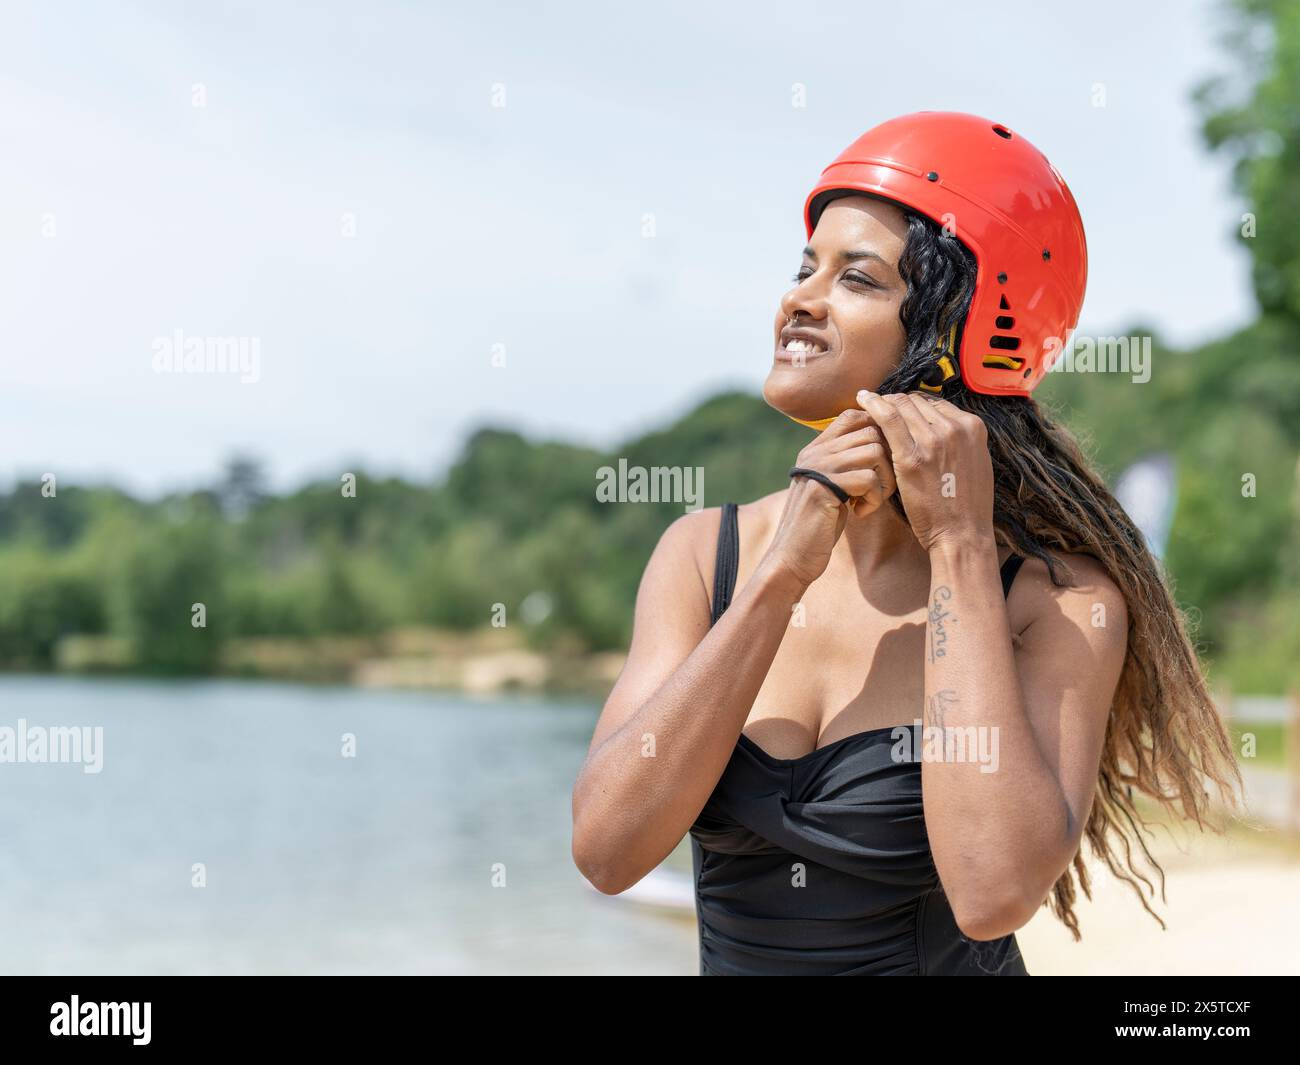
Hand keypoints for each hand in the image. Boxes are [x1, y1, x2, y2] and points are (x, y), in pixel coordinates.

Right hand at [762, 409, 897, 586]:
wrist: (792, 556)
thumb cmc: (819, 524)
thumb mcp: (832, 487)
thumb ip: (846, 463)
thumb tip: (879, 444)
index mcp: (816, 448)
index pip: (852, 416)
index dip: (876, 432)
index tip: (881, 462)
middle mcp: (815, 452)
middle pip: (871, 432)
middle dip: (887, 460)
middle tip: (878, 488)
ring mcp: (817, 468)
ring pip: (874, 452)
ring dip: (883, 481)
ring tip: (870, 501)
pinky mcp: (823, 489)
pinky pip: (868, 479)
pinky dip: (874, 499)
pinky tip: (860, 513)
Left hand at [854, 390, 993, 551]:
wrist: (962, 534)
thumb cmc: (965, 506)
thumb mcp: (974, 463)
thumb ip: (960, 442)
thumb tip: (940, 427)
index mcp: (972, 427)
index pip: (935, 402)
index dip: (914, 405)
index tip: (899, 410)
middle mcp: (955, 428)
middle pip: (916, 401)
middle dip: (896, 403)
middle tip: (879, 408)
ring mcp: (934, 440)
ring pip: (901, 405)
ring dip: (884, 404)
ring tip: (867, 405)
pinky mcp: (912, 456)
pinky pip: (889, 418)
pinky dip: (873, 404)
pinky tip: (862, 399)